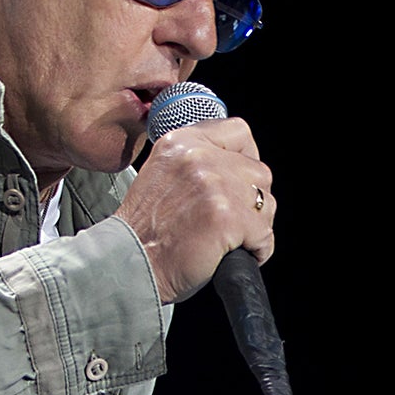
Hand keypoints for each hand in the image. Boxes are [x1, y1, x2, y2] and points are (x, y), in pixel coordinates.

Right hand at [113, 118, 274, 303]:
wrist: (129, 263)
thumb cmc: (146, 231)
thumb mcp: (162, 174)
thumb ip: (196, 162)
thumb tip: (238, 165)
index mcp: (182, 142)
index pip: (239, 132)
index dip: (247, 160)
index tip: (241, 182)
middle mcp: (198, 156)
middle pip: (259, 171)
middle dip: (251, 200)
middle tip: (231, 221)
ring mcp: (214, 185)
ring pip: (266, 203)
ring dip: (255, 226)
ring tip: (229, 240)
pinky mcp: (226, 218)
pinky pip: (264, 234)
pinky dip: (257, 250)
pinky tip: (232, 254)